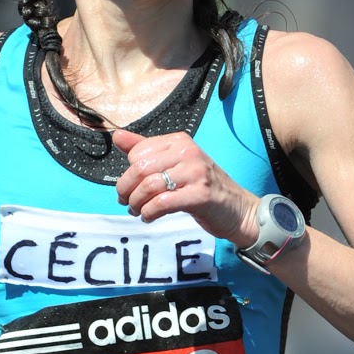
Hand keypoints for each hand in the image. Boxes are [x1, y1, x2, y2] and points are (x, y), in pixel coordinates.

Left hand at [113, 128, 258, 246]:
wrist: (236, 208)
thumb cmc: (201, 186)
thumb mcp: (174, 164)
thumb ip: (144, 150)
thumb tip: (117, 136)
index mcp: (179, 141)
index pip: (138, 153)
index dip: (127, 173)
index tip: (128, 188)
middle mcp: (188, 152)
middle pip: (140, 169)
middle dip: (126, 189)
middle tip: (127, 203)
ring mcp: (196, 173)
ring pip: (149, 186)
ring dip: (137, 204)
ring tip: (138, 211)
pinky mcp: (200, 195)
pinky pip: (162, 203)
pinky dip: (149, 213)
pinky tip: (149, 217)